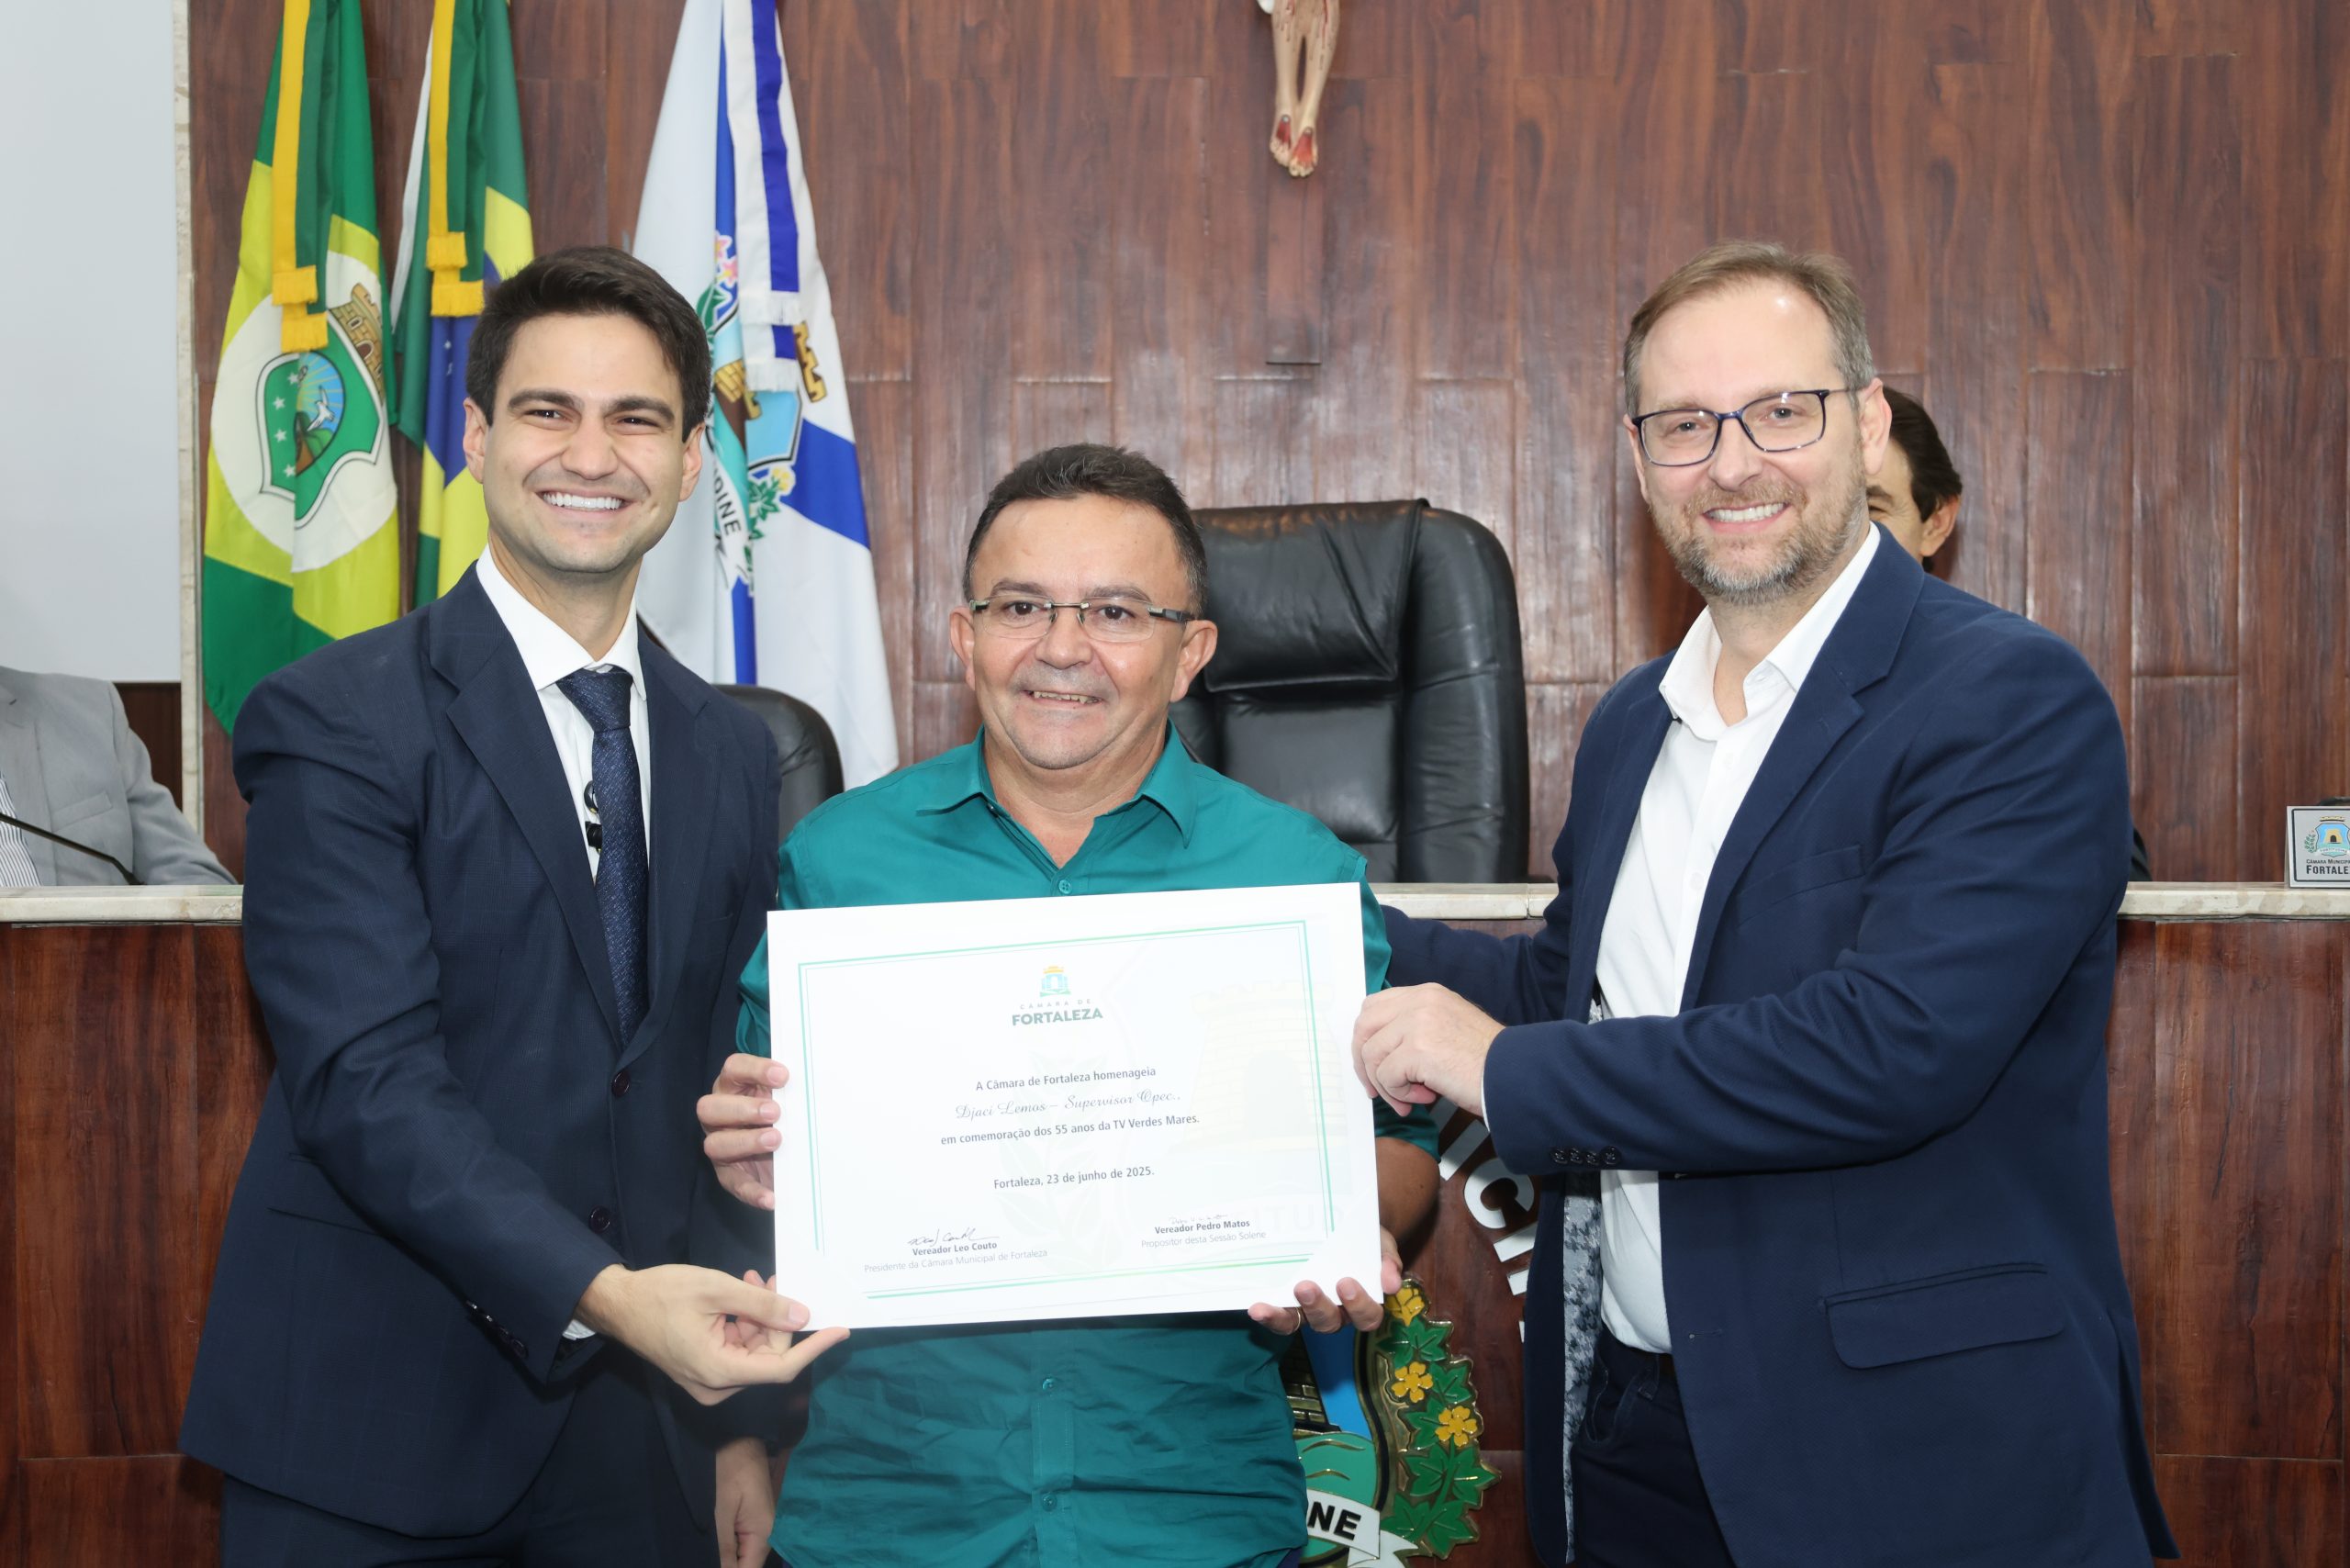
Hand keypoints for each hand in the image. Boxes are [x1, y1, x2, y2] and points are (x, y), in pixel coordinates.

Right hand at [574, 1263, 845, 1405]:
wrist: (617, 1303)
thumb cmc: (662, 1294)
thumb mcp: (717, 1290)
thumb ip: (761, 1305)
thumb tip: (802, 1317)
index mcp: (719, 1372)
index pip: (781, 1368)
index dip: (813, 1348)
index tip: (841, 1329)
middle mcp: (717, 1386)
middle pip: (768, 1356)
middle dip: (776, 1319)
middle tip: (769, 1280)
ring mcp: (709, 1382)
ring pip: (754, 1351)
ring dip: (759, 1317)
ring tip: (750, 1281)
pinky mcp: (703, 1371)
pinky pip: (737, 1350)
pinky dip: (744, 1324)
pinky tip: (738, 1296)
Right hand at [700, 1053, 789, 1208]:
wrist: (788, 1153)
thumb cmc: (786, 1114)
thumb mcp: (788, 1099)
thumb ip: (792, 1091)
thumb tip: (817, 1082)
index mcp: (734, 1087)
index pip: (733, 1068)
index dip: (754, 1069)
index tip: (783, 1077)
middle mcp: (719, 1115)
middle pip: (710, 1107)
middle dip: (743, 1109)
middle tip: (775, 1112)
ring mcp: (720, 1145)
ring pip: (715, 1144)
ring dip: (746, 1142)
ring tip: (775, 1140)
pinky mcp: (729, 1174)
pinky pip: (734, 1184)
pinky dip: (753, 1191)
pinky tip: (772, 1197)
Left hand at [715, 1433, 774, 1567]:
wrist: (736, 1436)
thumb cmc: (728, 1469)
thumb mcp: (721, 1511)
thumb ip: (723, 1548)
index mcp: (764, 1534)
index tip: (705, 1560)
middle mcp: (766, 1533)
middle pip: (745, 1564)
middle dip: (724, 1562)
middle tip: (704, 1547)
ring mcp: (759, 1524)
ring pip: (740, 1553)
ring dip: (722, 1553)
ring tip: (705, 1542)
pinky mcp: (750, 1517)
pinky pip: (738, 1540)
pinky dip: (723, 1542)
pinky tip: (709, 1536)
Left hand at [1247, 1226, 1401, 1334]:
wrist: (1344, 1223)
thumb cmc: (1365, 1239)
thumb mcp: (1380, 1243)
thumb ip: (1387, 1260)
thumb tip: (1391, 1283)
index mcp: (1362, 1302)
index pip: (1366, 1316)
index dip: (1358, 1306)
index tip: (1346, 1283)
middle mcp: (1336, 1311)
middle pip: (1329, 1322)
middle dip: (1317, 1307)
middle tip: (1305, 1286)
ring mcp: (1309, 1309)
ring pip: (1298, 1323)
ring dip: (1282, 1316)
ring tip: (1266, 1305)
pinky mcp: (1288, 1302)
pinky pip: (1279, 1315)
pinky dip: (1268, 1314)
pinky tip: (1255, 1306)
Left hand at [1353, 984, 1501, 1118]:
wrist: (1514, 1073)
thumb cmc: (1486, 1060)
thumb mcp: (1447, 1028)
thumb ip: (1414, 1029)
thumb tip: (1379, 1055)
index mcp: (1426, 993)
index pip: (1374, 1008)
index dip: (1366, 1040)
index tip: (1374, 1066)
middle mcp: (1420, 1001)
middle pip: (1364, 1027)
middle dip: (1364, 1063)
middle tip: (1377, 1090)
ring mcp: (1417, 1022)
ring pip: (1372, 1055)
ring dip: (1387, 1086)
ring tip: (1412, 1099)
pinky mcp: (1418, 1048)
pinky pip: (1387, 1076)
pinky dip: (1400, 1094)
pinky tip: (1425, 1097)